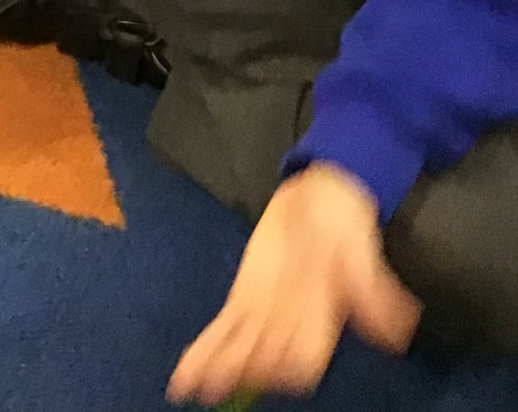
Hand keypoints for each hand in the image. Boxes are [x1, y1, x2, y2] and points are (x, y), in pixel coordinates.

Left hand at [167, 165, 420, 405]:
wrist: (323, 198)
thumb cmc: (344, 227)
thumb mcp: (359, 253)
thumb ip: (374, 290)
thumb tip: (403, 326)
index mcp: (322, 317)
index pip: (305, 356)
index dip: (288, 364)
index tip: (272, 370)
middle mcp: (292, 322)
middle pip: (266, 358)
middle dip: (242, 372)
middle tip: (215, 386)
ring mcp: (265, 314)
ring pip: (239, 350)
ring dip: (216, 368)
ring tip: (188, 387)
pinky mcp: (245, 298)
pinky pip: (224, 331)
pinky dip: (204, 351)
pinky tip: (183, 374)